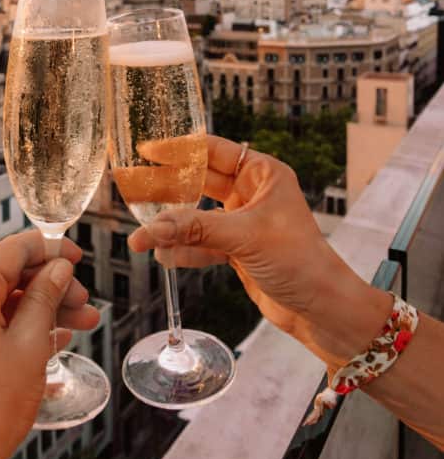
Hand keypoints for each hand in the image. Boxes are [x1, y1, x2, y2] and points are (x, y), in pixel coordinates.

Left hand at [0, 230, 98, 458]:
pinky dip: (21, 329)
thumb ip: (45, 298)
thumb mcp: (28, 343)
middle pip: (10, 276)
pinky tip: (55, 341)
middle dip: (52, 288)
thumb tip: (58, 270)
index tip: (78, 257)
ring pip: (4, 304)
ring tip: (82, 326)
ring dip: (42, 311)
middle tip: (85, 304)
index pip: (14, 250)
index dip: (51, 250)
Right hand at [128, 135, 390, 368]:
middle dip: (168, 188)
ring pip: (197, 217)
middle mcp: (253, 194)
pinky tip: (163, 256)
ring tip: (142, 234)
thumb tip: (149, 230)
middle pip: (199, 182)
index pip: (213, 151)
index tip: (147, 148)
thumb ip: (195, 230)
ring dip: (172, 226)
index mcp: (263, 174)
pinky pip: (202, 244)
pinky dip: (184, 251)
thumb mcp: (245, 237)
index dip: (179, 149)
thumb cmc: (300, 260)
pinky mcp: (239, 251)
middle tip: (134, 189)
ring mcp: (244, 223)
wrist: (323, 310)